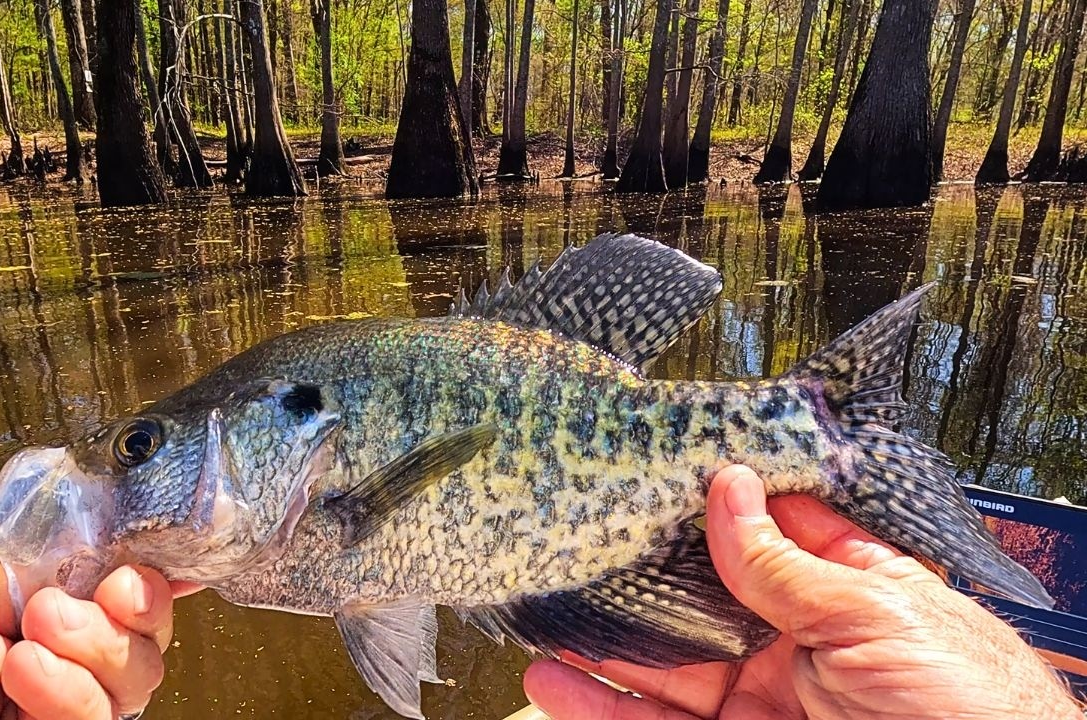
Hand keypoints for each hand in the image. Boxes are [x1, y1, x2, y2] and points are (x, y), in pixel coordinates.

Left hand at [0, 563, 198, 719]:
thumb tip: (97, 554)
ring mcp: (66, 711)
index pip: (124, 593)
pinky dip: (71, 692)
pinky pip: (105, 718)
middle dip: (127, 606)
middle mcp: (66, 666)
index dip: (143, 576)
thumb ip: (28, 572)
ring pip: (138, 675)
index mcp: (42, 619)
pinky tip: (24, 674)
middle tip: (60, 605)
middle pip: (148, 633)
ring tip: (26, 646)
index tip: (125, 566)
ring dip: (93, 648)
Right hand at [524, 465, 1082, 719]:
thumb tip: (728, 489)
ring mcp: (759, 702)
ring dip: (601, 643)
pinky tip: (558, 683)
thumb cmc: (971, 710)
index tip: (649, 468)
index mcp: (845, 590)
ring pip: (663, 666)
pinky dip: (603, 707)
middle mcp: (795, 642)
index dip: (708, 498)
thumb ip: (788, 563)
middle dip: (638, 572)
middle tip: (575, 541)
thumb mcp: (878, 616)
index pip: (762, 528)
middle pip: (697, 597)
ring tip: (542, 615)